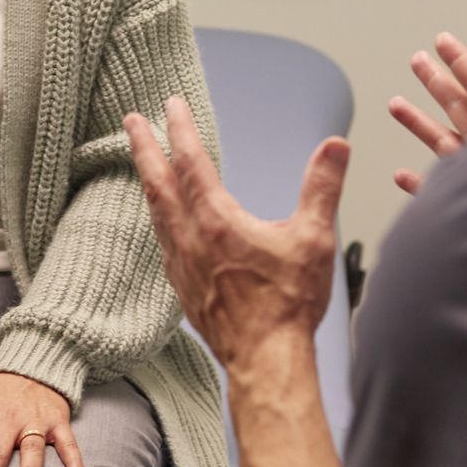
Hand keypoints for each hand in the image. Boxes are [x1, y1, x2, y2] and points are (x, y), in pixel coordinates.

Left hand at [126, 96, 350, 367]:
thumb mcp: (314, 239)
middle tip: (131, 119)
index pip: (192, 163)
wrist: (267, 362)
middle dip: (144, 146)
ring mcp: (182, 266)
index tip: (171, 104)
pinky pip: (163, 241)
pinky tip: (163, 220)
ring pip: (156, 211)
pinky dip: (158, 218)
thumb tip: (335, 146)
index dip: (181, 129)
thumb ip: (322, 187)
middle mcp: (190, 240)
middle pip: (158, 182)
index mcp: (217, 222)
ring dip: (148, 180)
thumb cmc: (289, 306)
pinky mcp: (183, 288)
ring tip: (143, 162)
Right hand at [387, 31, 466, 194]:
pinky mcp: (462, 210)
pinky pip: (435, 191)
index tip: (444, 42)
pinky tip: (402, 175)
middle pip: (459, 107)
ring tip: (396, 103)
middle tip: (420, 59)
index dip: (462, 63)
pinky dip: (418, 181)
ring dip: (418, 122)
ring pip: (442, 143)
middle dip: (438, 81)